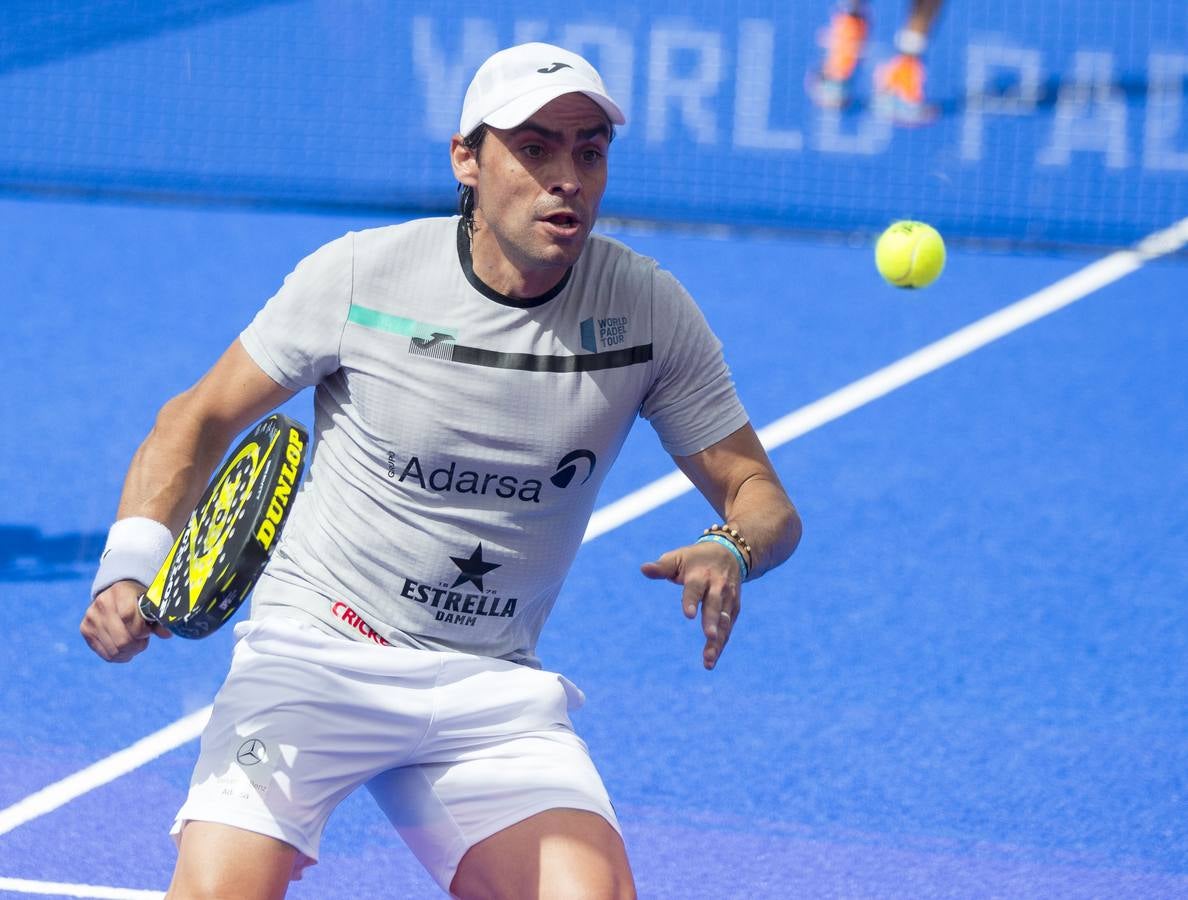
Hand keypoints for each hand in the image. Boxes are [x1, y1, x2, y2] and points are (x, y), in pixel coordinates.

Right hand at [80, 580, 171, 661]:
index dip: (142, 629)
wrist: (117, 594)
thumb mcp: (151, 604)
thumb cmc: (139, 601)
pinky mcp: (85, 629)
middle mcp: (102, 603)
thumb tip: (167, 634)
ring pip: (115, 650)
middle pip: (123, 639)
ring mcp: (91, 617)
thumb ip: (159, 619)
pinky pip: (106, 655)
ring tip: (135, 642)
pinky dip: (121, 656)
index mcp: (121, 591)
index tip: (148, 630)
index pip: (128, 616)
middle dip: (138, 644)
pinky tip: (126, 649)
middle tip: (143, 640)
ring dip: (130, 651)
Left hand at [641, 542, 740, 669]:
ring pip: (724, 622)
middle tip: (708, 636)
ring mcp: (728, 599)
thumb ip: (661, 567)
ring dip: (718, 641)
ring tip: (709, 660)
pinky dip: (721, 644)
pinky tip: (710, 661)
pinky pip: (727, 629)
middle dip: (712, 621)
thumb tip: (643, 569)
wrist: (728, 553)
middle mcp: (718, 587)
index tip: (688, 615)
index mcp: (701, 575)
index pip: (695, 589)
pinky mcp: (734, 609)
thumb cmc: (695, 559)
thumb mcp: (678, 557)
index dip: (691, 601)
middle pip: (715, 605)